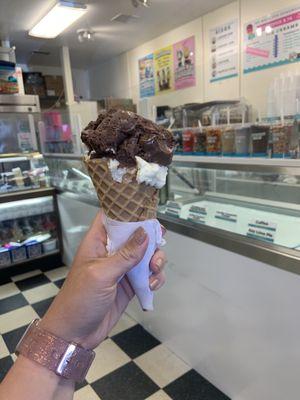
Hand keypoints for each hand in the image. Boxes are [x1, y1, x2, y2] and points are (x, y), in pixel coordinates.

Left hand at [41, 212, 165, 348]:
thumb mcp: (102, 274)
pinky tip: (151, 286)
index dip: (129, 211)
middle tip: (156, 251)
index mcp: (98, 242)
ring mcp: (122, 268)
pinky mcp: (130, 284)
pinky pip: (148, 275)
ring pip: (146, 255)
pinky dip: (155, 278)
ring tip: (153, 272)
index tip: (147, 213)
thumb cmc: (80, 300)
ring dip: (156, 261)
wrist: (76, 334)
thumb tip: (144, 233)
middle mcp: (111, 251)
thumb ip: (125, 254)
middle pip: (137, 235)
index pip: (113, 217)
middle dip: (151, 240)